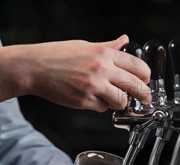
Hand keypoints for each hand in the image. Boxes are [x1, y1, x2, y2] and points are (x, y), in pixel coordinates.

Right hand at [0, 34, 150, 111]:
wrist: (34, 67)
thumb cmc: (57, 55)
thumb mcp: (86, 45)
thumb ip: (109, 46)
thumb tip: (125, 40)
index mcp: (104, 54)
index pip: (138, 66)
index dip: (146, 77)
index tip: (146, 81)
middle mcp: (101, 69)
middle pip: (136, 86)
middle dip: (143, 94)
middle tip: (144, 98)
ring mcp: (93, 87)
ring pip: (122, 101)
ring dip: (120, 102)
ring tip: (112, 97)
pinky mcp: (84, 101)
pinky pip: (103, 108)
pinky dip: (101, 106)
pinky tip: (92, 97)